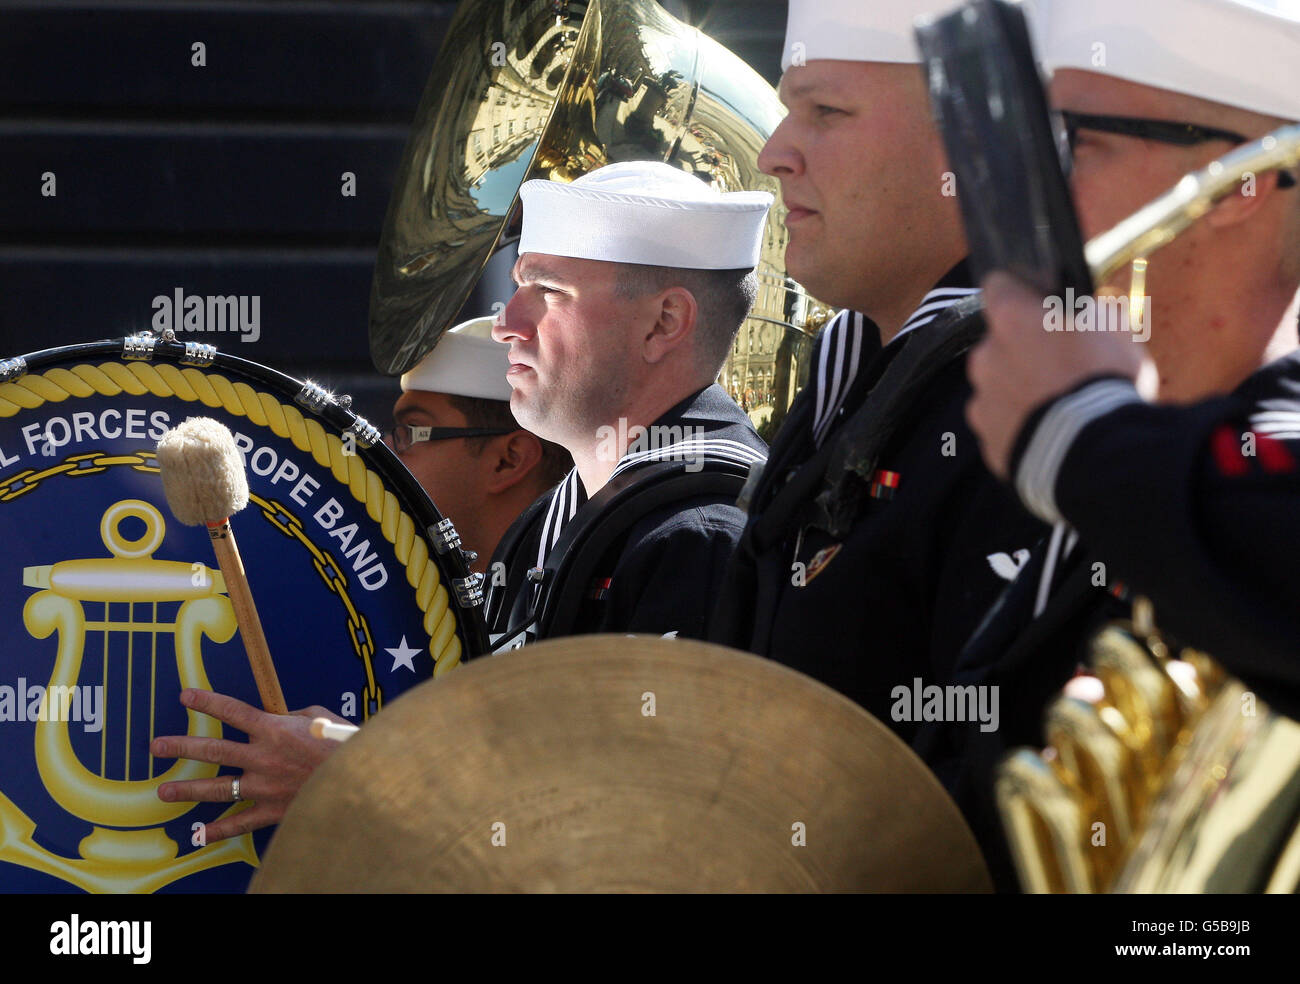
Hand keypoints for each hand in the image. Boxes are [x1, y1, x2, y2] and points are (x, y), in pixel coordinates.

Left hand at [151, 688, 349, 841]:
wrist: (359, 779)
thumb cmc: (344, 743)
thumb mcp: (320, 717)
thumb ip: (292, 717)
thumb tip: (278, 719)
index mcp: (274, 729)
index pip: (232, 711)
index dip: (206, 702)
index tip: (185, 696)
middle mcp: (262, 757)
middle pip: (213, 750)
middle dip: (181, 747)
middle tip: (157, 746)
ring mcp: (264, 786)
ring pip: (217, 788)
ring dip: (188, 790)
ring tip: (164, 791)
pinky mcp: (272, 810)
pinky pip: (240, 822)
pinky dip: (218, 830)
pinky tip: (199, 835)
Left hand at [967, 272, 1155, 479]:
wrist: (1093, 450)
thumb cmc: (1105, 380)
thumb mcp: (1116, 329)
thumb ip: (1090, 313)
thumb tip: (1087, 310)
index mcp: (1012, 318)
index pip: (999, 286)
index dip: (1019, 293)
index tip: (1037, 304)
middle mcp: (985, 355)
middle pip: (998, 344)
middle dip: (1022, 350)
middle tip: (1059, 366)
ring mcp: (981, 399)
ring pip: (997, 386)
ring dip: (1019, 390)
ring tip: (1058, 406)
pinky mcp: (986, 438)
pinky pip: (1002, 425)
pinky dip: (1020, 426)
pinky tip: (1049, 432)